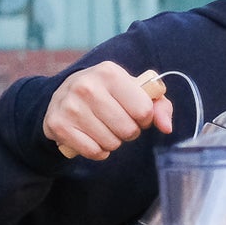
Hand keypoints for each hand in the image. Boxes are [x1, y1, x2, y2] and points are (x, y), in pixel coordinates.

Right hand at [42, 61, 174, 160]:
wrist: (63, 95)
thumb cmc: (109, 94)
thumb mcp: (135, 91)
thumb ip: (159, 106)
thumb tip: (166, 127)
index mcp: (109, 72)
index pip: (144, 110)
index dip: (145, 118)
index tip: (135, 113)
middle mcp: (87, 86)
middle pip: (128, 130)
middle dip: (129, 132)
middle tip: (118, 122)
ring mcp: (70, 106)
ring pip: (111, 143)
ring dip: (113, 142)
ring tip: (103, 127)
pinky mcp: (59, 125)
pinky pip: (94, 152)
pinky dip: (98, 151)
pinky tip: (91, 136)